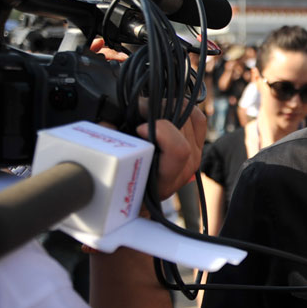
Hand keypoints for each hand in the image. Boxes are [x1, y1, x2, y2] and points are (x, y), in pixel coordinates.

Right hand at [91, 37, 206, 199]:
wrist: (140, 199)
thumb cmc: (123, 184)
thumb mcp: (111, 168)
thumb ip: (109, 147)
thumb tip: (108, 125)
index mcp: (166, 178)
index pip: (179, 149)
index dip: (161, 130)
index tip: (139, 126)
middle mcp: (186, 168)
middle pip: (183, 126)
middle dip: (158, 110)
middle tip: (138, 109)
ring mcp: (195, 156)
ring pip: (191, 118)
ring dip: (168, 108)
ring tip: (148, 110)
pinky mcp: (198, 146)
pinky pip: (198, 119)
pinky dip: (183, 109)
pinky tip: (164, 110)